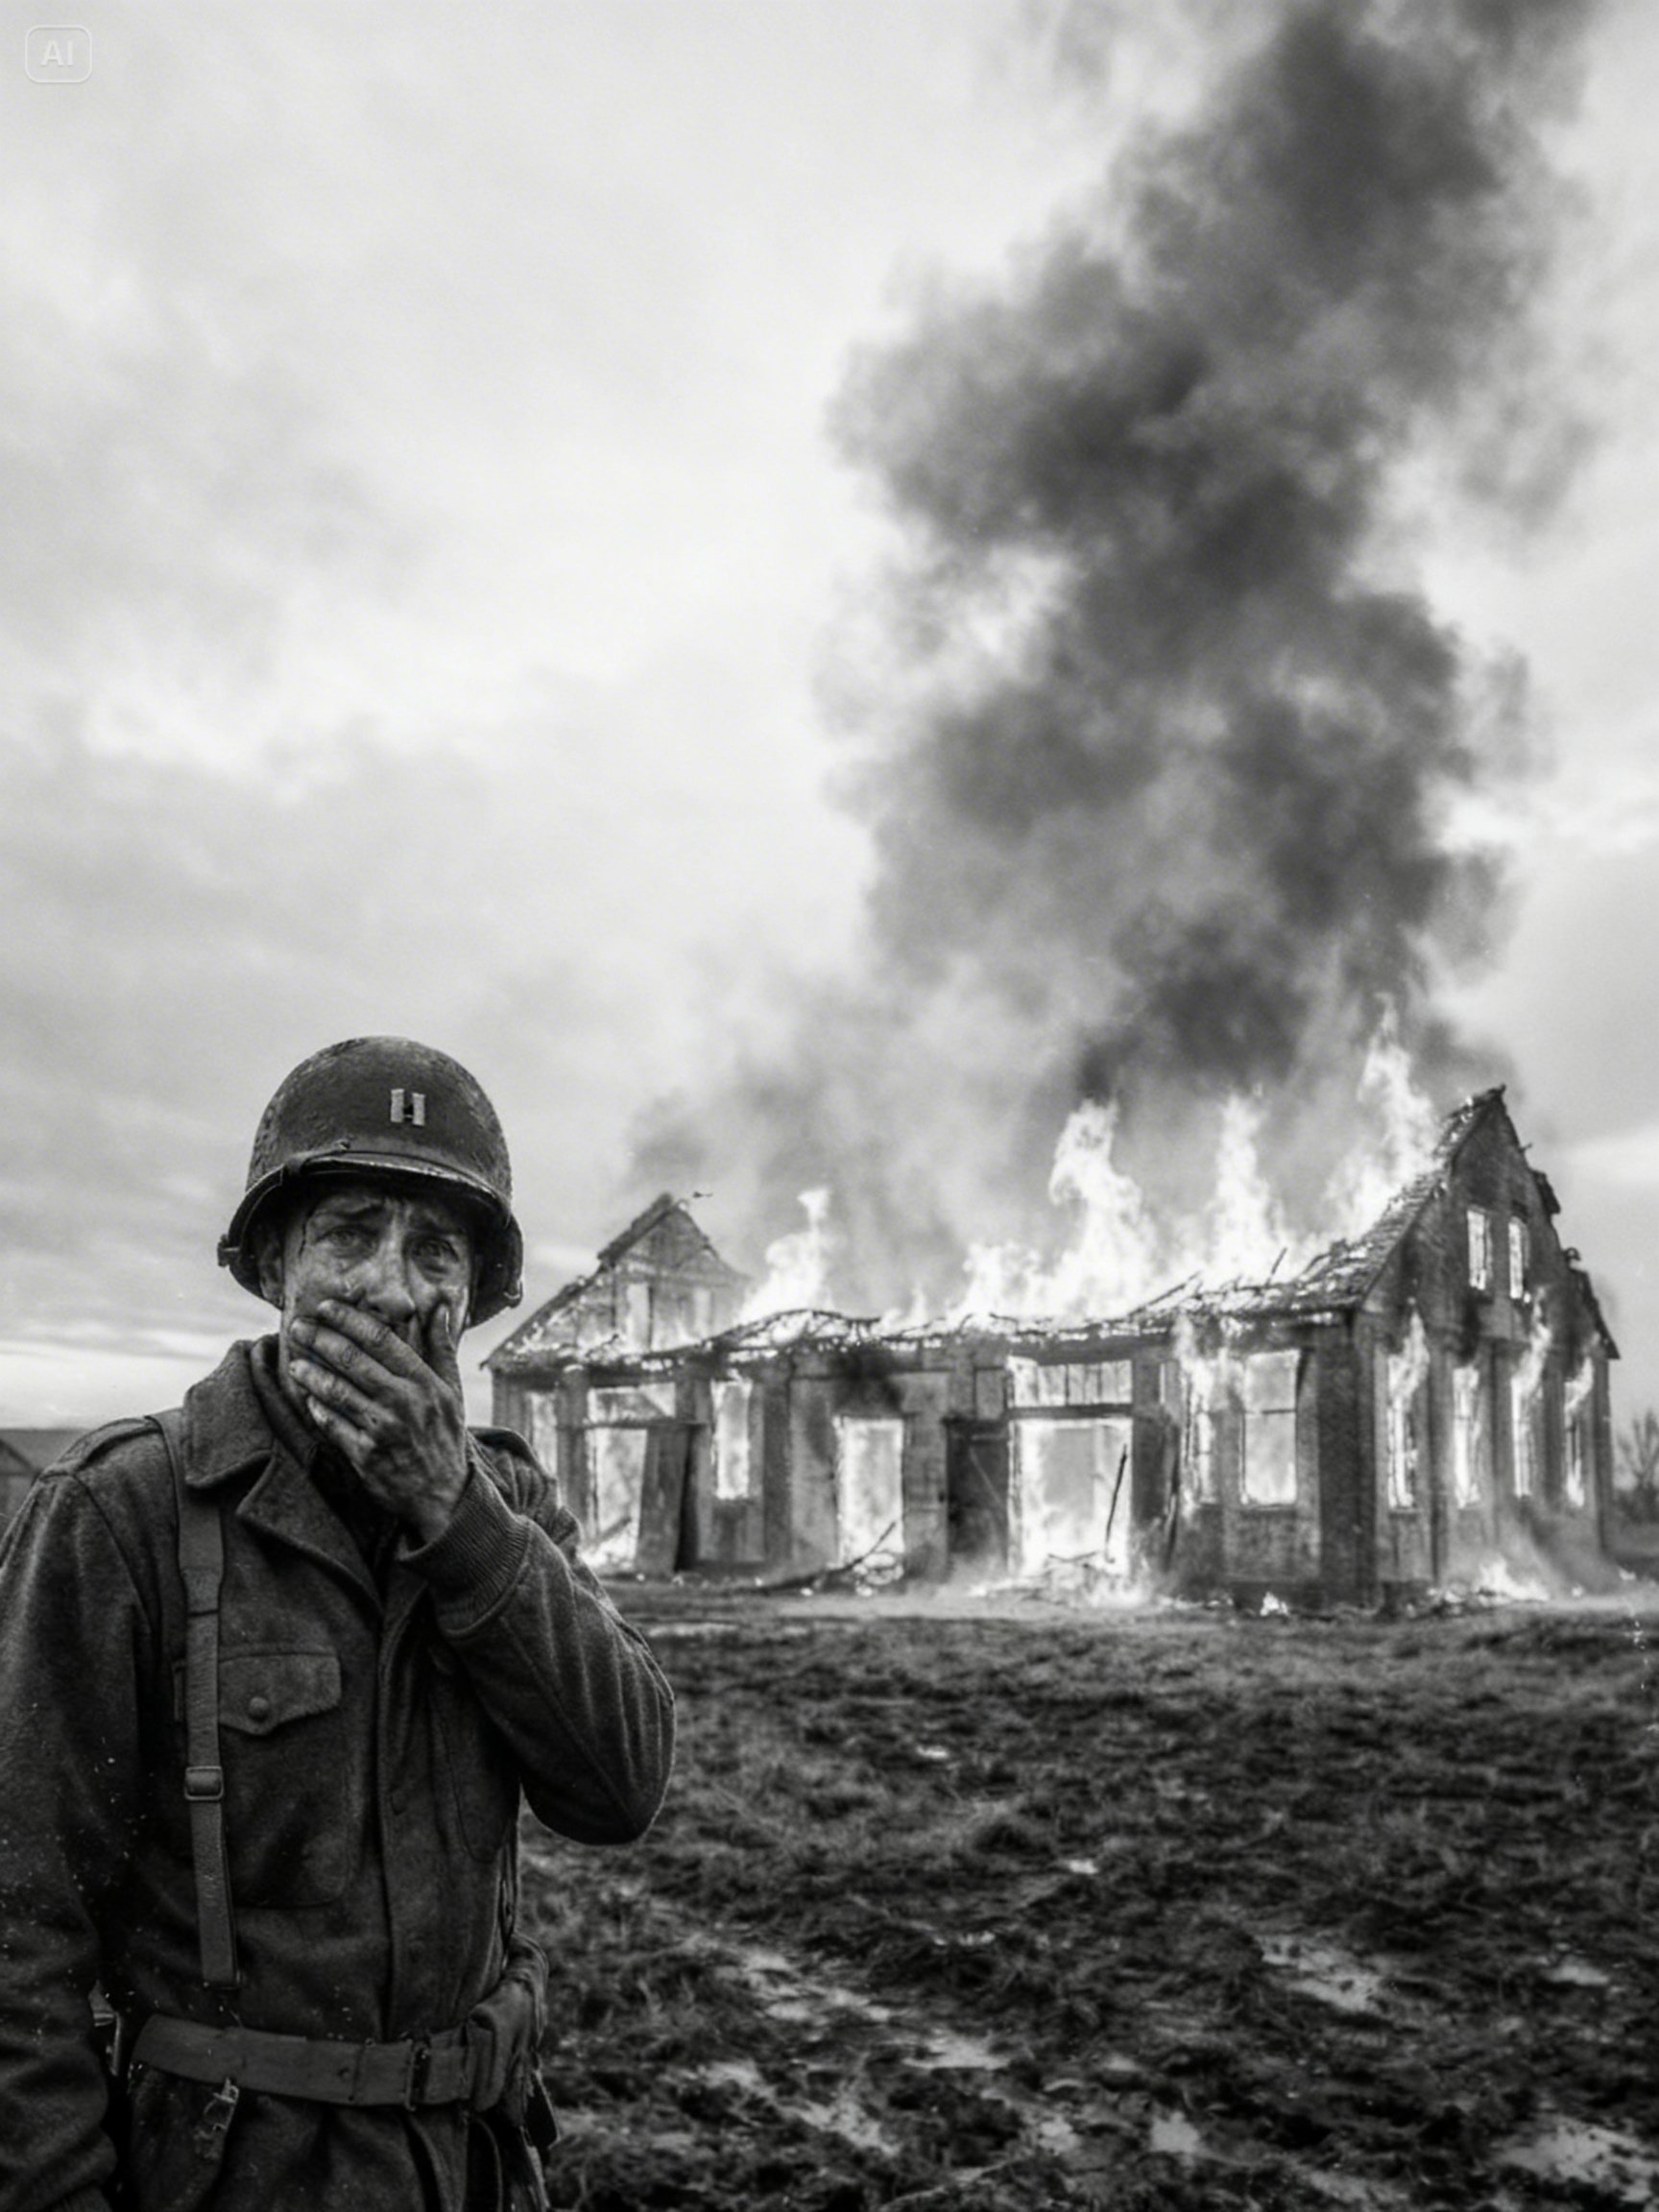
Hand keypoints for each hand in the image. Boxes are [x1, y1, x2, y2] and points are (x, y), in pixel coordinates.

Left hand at [287, 1299, 468, 1541]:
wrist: (443, 1494)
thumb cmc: (445, 1436)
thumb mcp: (452, 1391)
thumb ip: (442, 1348)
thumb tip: (439, 1308)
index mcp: (424, 1381)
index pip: (381, 1340)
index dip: (350, 1320)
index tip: (326, 1307)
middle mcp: (403, 1401)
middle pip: (352, 1360)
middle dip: (320, 1339)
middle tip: (297, 1327)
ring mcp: (383, 1429)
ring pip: (337, 1391)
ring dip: (311, 1373)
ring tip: (295, 1363)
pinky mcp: (366, 1455)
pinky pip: (333, 1424)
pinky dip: (317, 1409)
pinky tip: (307, 1398)